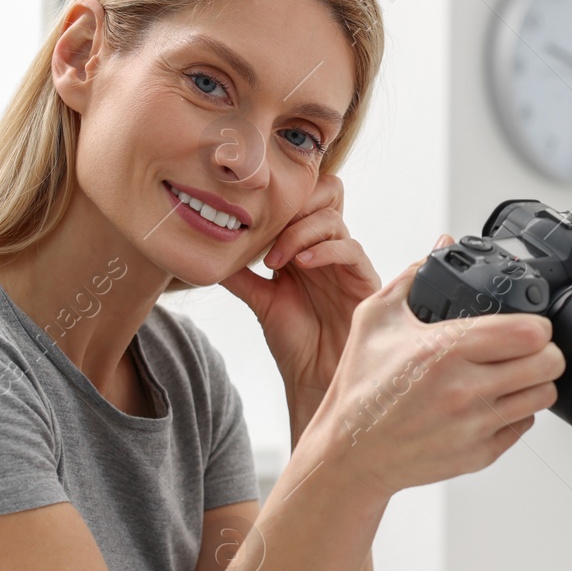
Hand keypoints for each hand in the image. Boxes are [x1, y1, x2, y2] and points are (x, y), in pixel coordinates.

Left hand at [223, 175, 380, 435]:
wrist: (316, 377)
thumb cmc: (295, 341)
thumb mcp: (261, 300)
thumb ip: (240, 274)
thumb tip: (207, 251)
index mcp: (305, 245)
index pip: (302, 198)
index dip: (282, 199)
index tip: (251, 218)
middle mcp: (327, 247)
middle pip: (326, 193)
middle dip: (296, 203)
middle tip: (268, 228)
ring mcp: (347, 261)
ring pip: (332, 218)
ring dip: (299, 233)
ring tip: (276, 261)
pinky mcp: (365, 279)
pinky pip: (351, 249)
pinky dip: (325, 249)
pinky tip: (302, 264)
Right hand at [306, 239, 566, 500]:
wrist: (349, 453)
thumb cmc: (360, 388)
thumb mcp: (375, 320)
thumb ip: (412, 277)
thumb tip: (442, 246)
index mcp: (445, 349)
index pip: (529, 333)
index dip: (537, 323)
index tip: (528, 323)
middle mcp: (465, 390)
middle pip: (548, 364)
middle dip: (544, 351)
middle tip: (528, 348)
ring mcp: (475, 426)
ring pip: (543, 396)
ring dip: (535, 382)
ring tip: (514, 374)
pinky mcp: (479, 454)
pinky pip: (524, 426)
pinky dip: (516, 412)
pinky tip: (494, 402)